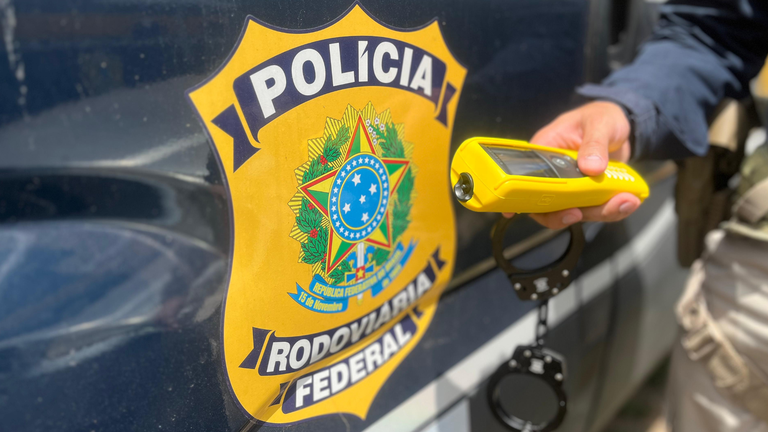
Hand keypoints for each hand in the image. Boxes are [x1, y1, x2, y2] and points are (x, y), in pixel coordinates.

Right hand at [503, 101, 641, 228]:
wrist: (624, 125)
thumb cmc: (602, 116)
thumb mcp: (599, 123)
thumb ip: (595, 143)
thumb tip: (591, 168)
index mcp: (544, 152)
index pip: (525, 179)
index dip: (520, 198)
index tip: (518, 211)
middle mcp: (553, 174)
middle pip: (547, 204)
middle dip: (565, 214)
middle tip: (580, 213)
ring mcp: (572, 187)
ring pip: (576, 211)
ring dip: (599, 212)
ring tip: (624, 202)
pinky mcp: (590, 194)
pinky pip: (597, 209)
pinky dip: (613, 210)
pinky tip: (629, 201)